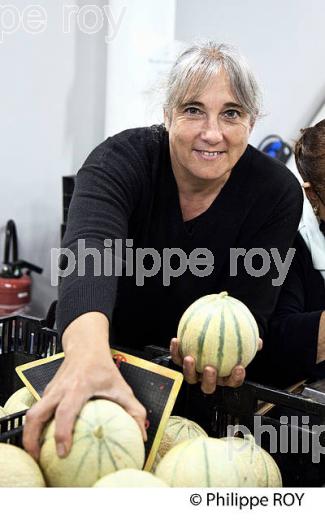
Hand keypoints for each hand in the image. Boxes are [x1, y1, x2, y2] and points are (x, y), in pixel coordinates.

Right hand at [23, 314, 146, 460]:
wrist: (86, 346)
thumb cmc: (103, 367)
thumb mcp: (122, 387)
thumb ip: (134, 410)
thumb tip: (141, 435)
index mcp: (78, 387)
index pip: (65, 412)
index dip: (62, 433)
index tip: (63, 452)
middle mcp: (60, 389)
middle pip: (37, 414)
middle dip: (32, 438)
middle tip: (39, 458)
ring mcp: (51, 390)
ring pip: (32, 412)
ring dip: (30, 434)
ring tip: (37, 453)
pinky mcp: (47, 391)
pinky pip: (38, 410)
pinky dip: (37, 425)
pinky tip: (46, 438)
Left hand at [170, 337, 262, 393]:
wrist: (205, 339)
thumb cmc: (226, 344)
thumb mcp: (239, 343)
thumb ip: (249, 343)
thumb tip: (259, 341)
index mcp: (223, 376)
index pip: (232, 382)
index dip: (236, 378)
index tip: (239, 367)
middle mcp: (208, 378)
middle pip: (208, 386)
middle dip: (209, 380)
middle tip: (210, 368)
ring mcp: (194, 373)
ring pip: (190, 378)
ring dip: (188, 369)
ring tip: (190, 358)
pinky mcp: (181, 363)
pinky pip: (177, 359)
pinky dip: (175, 351)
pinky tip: (176, 340)